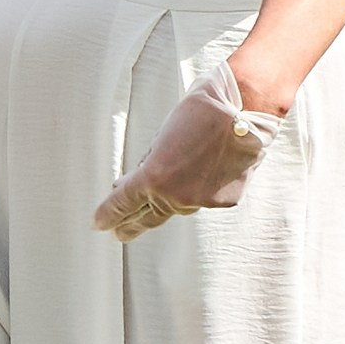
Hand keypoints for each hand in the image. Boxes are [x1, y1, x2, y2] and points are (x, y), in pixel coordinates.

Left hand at [92, 58, 283, 241]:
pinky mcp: (224, 201)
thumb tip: (137, 181)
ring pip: (177, 207)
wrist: (245, 110)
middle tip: (119, 234)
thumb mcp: (162, 137)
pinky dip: (200, 189)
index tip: (98, 223)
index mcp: (153, 178)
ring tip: (165, 194)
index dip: (107, 215)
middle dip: (130, 226)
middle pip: (146, 218)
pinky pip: (203, 199)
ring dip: (168, 202)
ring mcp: (201, 201)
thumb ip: (149, 164)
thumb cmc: (200, 113)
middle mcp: (175, 196)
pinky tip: (206, 171)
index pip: (121, 204)